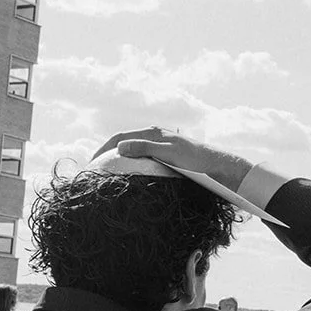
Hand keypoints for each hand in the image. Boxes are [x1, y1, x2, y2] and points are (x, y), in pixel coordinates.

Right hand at [93, 127, 253, 191]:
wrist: (219, 167)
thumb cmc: (196, 160)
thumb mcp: (169, 153)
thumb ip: (145, 148)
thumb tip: (119, 148)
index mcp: (153, 132)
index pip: (119, 137)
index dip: (103, 149)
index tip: (91, 163)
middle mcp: (155, 136)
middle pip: (124, 143)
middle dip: (107, 154)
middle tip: (94, 170)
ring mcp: (160, 146)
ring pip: (132, 152)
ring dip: (118, 161)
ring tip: (107, 175)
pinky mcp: (166, 156)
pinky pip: (141, 160)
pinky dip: (130, 166)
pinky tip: (128, 177)